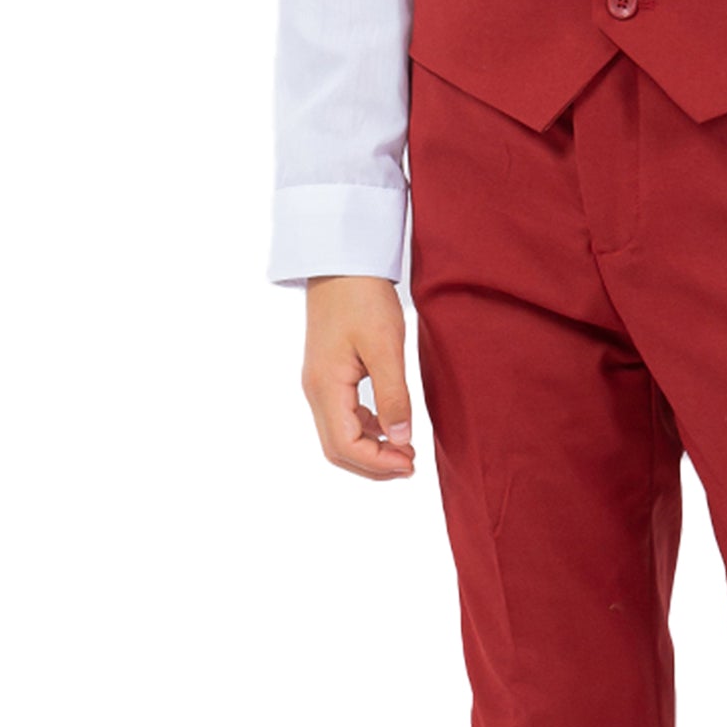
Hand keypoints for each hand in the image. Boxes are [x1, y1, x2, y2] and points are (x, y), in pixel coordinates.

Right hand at [300, 274, 417, 480]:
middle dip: (372, 465)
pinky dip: (365, 430)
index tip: (410, 462)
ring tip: (404, 450)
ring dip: (369, 450)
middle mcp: (316, 391)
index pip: (345, 446)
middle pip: (337, 449)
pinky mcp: (327, 375)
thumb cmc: (363, 297)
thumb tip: (400, 440)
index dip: (378, 463)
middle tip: (409, 464)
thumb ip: (393, 396)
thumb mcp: (385, 347)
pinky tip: (389, 425)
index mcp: (326, 386)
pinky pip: (341, 417)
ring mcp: (319, 384)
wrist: (342, 262)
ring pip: (338, 435)